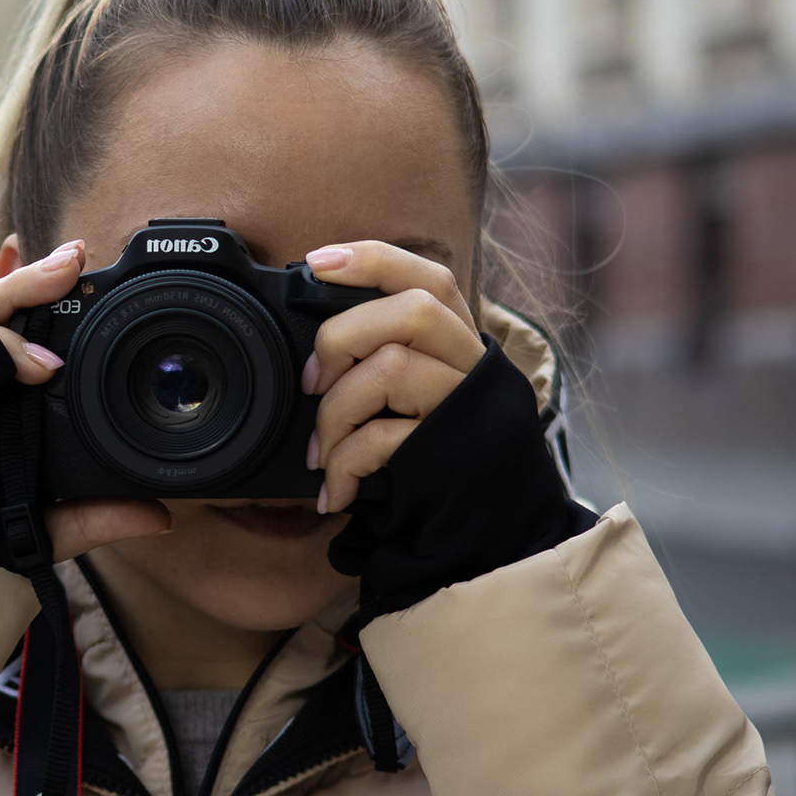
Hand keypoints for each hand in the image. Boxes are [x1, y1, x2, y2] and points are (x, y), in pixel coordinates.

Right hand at [0, 238, 172, 561]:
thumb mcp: (44, 527)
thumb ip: (96, 517)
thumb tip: (161, 515)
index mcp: (0, 400)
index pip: (23, 335)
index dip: (50, 299)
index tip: (87, 273)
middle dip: (35, 279)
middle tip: (77, 260)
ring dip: (15, 293)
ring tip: (61, 275)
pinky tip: (29, 359)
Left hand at [304, 241, 485, 513]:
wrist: (482, 534)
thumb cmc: (431, 459)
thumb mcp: (417, 400)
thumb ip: (385, 360)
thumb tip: (314, 352)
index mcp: (461, 345)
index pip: (431, 279)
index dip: (374, 260)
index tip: (317, 263)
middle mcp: (473, 369)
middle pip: (413, 312)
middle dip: (342, 337)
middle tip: (313, 381)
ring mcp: (465, 410)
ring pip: (392, 368)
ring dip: (334, 413)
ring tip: (321, 453)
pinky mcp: (450, 455)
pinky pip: (383, 438)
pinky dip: (344, 463)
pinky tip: (335, 488)